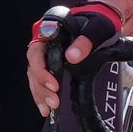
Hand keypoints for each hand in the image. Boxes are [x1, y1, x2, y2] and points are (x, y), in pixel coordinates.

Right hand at [26, 0, 124, 115]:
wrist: (100, 22)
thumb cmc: (96, 23)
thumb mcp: (96, 29)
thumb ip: (84, 41)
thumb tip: (72, 57)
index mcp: (48, 33)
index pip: (36, 53)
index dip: (41, 70)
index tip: (54, 85)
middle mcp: (42, 44)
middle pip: (32, 68)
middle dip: (41, 87)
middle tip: (53, 101)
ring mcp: (45, 55)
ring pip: (34, 76)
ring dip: (39, 93)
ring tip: (47, 109)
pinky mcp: (51, 64)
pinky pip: (40, 79)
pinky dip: (41, 94)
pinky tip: (45, 107)